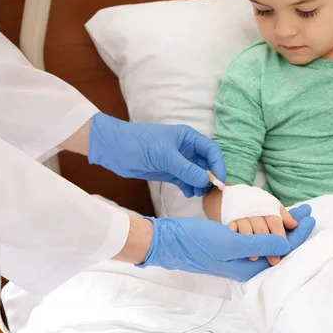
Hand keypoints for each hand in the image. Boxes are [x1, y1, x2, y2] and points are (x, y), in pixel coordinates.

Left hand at [88, 112, 225, 197]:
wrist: (114, 149)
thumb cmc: (140, 144)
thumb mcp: (165, 156)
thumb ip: (187, 169)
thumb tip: (206, 181)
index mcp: (189, 138)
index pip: (212, 151)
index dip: (218, 166)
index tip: (219, 181)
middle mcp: (186, 149)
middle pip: (206, 164)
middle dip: (209, 178)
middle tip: (209, 191)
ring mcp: (178, 162)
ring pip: (197, 175)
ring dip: (199, 185)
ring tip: (196, 193)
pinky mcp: (170, 172)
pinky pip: (186, 181)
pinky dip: (189, 188)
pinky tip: (188, 194)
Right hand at [137, 210, 313, 280]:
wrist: (169, 242)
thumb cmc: (198, 242)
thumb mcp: (231, 242)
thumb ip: (260, 245)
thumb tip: (288, 245)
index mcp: (251, 268)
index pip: (284, 250)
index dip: (299, 233)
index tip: (310, 215)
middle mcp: (248, 265)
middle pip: (279, 247)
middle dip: (294, 229)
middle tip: (307, 211)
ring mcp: (240, 258)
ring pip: (269, 242)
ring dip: (283, 227)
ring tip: (295, 213)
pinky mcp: (232, 249)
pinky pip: (258, 239)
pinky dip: (268, 227)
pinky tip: (271, 217)